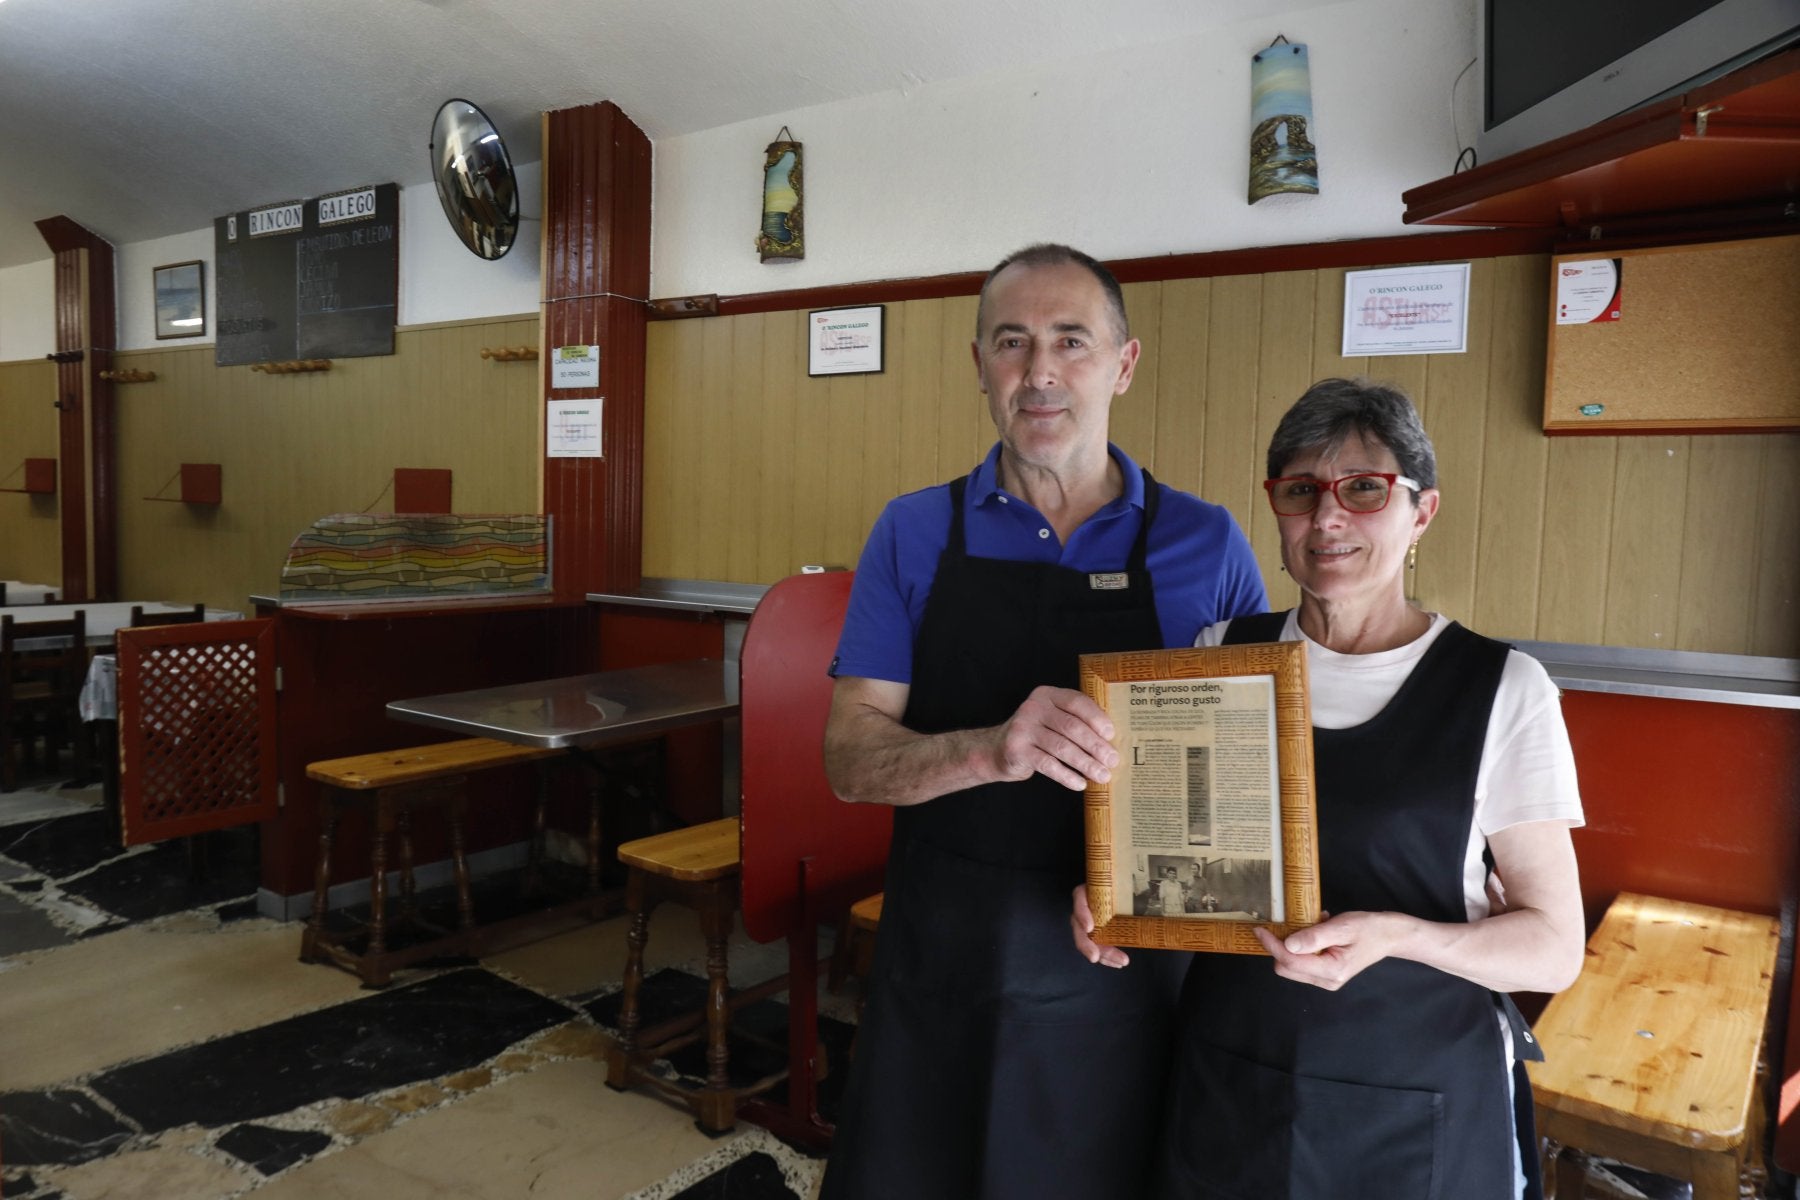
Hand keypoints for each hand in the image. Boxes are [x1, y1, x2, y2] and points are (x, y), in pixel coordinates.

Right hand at [992, 686, 1117, 790]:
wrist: (997, 750)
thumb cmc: (1037, 735)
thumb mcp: (1052, 719)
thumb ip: (1075, 721)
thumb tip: (1111, 741)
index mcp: (1047, 695)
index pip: (1076, 702)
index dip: (1096, 718)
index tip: (1112, 735)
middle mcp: (1033, 708)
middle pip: (1071, 727)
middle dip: (1095, 746)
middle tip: (1112, 761)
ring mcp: (1023, 728)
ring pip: (1062, 747)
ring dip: (1086, 763)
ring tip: (1102, 776)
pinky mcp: (1017, 749)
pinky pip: (1048, 764)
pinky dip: (1067, 776)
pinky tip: (1080, 784)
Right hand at [1071, 884, 1129, 967]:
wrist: (1124, 885)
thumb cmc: (1121, 881)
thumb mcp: (1122, 879)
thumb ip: (1130, 882)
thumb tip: (1152, 890)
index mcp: (1088, 890)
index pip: (1079, 899)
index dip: (1082, 914)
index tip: (1090, 927)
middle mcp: (1085, 908)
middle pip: (1079, 927)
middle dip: (1087, 944)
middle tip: (1095, 956)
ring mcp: (1089, 922)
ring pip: (1088, 941)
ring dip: (1103, 955)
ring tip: (1121, 962)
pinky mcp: (1097, 934)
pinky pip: (1097, 947)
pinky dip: (1107, 957)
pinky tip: (1119, 963)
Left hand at [1253, 910, 1398, 990]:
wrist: (1388, 935)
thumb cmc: (1368, 928)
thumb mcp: (1341, 927)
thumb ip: (1314, 936)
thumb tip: (1288, 944)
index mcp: (1331, 971)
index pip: (1290, 961)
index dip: (1272, 945)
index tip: (1260, 929)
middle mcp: (1327, 981)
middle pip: (1286, 968)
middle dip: (1279, 946)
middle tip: (1284, 923)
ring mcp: (1327, 980)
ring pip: (1292, 966)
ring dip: (1291, 945)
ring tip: (1307, 925)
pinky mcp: (1326, 974)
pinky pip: (1303, 962)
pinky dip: (1301, 946)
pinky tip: (1315, 930)